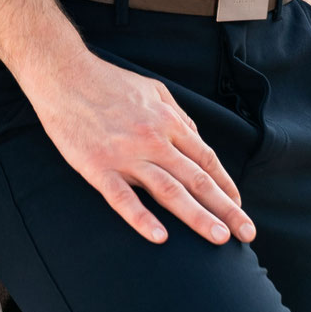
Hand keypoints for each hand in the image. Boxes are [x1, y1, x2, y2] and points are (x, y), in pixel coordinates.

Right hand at [23, 53, 255, 246]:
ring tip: (218, 237)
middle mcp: (153, 140)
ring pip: (168, 190)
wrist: (64, 74)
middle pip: (196, 179)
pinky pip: (122, 197)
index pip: (206, 160)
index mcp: (167, 122)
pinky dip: (141, 217)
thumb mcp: (153, 89)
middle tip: (246, 233)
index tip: (239, 206)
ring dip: (196, 216)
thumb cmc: (108, 81)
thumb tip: (197, 139)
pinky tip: (159, 236)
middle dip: (225, 208)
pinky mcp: (97, 166)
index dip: (226, 186)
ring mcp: (125, 154)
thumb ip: (178, 115)